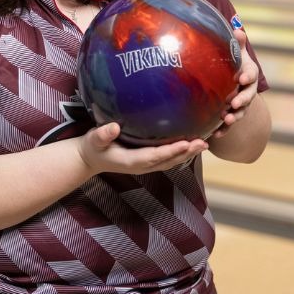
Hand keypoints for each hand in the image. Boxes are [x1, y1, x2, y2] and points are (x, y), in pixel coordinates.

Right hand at [75, 122, 206, 175]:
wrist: (89, 158)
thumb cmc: (92, 147)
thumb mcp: (93, 140)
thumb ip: (102, 135)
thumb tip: (114, 127)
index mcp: (131, 161)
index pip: (155, 156)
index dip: (171, 151)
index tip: (186, 143)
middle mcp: (142, 166)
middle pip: (168, 161)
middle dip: (186, 152)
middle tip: (203, 142)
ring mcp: (146, 165)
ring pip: (171, 161)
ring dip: (188, 153)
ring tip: (203, 144)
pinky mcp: (148, 161)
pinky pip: (168, 158)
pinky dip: (181, 152)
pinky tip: (190, 144)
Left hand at [209, 29, 259, 139]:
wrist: (230, 81)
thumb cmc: (231, 63)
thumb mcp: (233, 52)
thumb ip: (235, 43)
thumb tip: (237, 26)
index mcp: (247, 74)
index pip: (250, 74)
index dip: (248, 76)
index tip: (243, 77)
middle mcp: (246, 90)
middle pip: (248, 95)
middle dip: (243, 100)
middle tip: (235, 103)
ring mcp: (240, 104)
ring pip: (239, 112)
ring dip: (234, 116)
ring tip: (226, 119)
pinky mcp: (230, 114)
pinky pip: (228, 124)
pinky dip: (223, 129)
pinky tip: (215, 135)